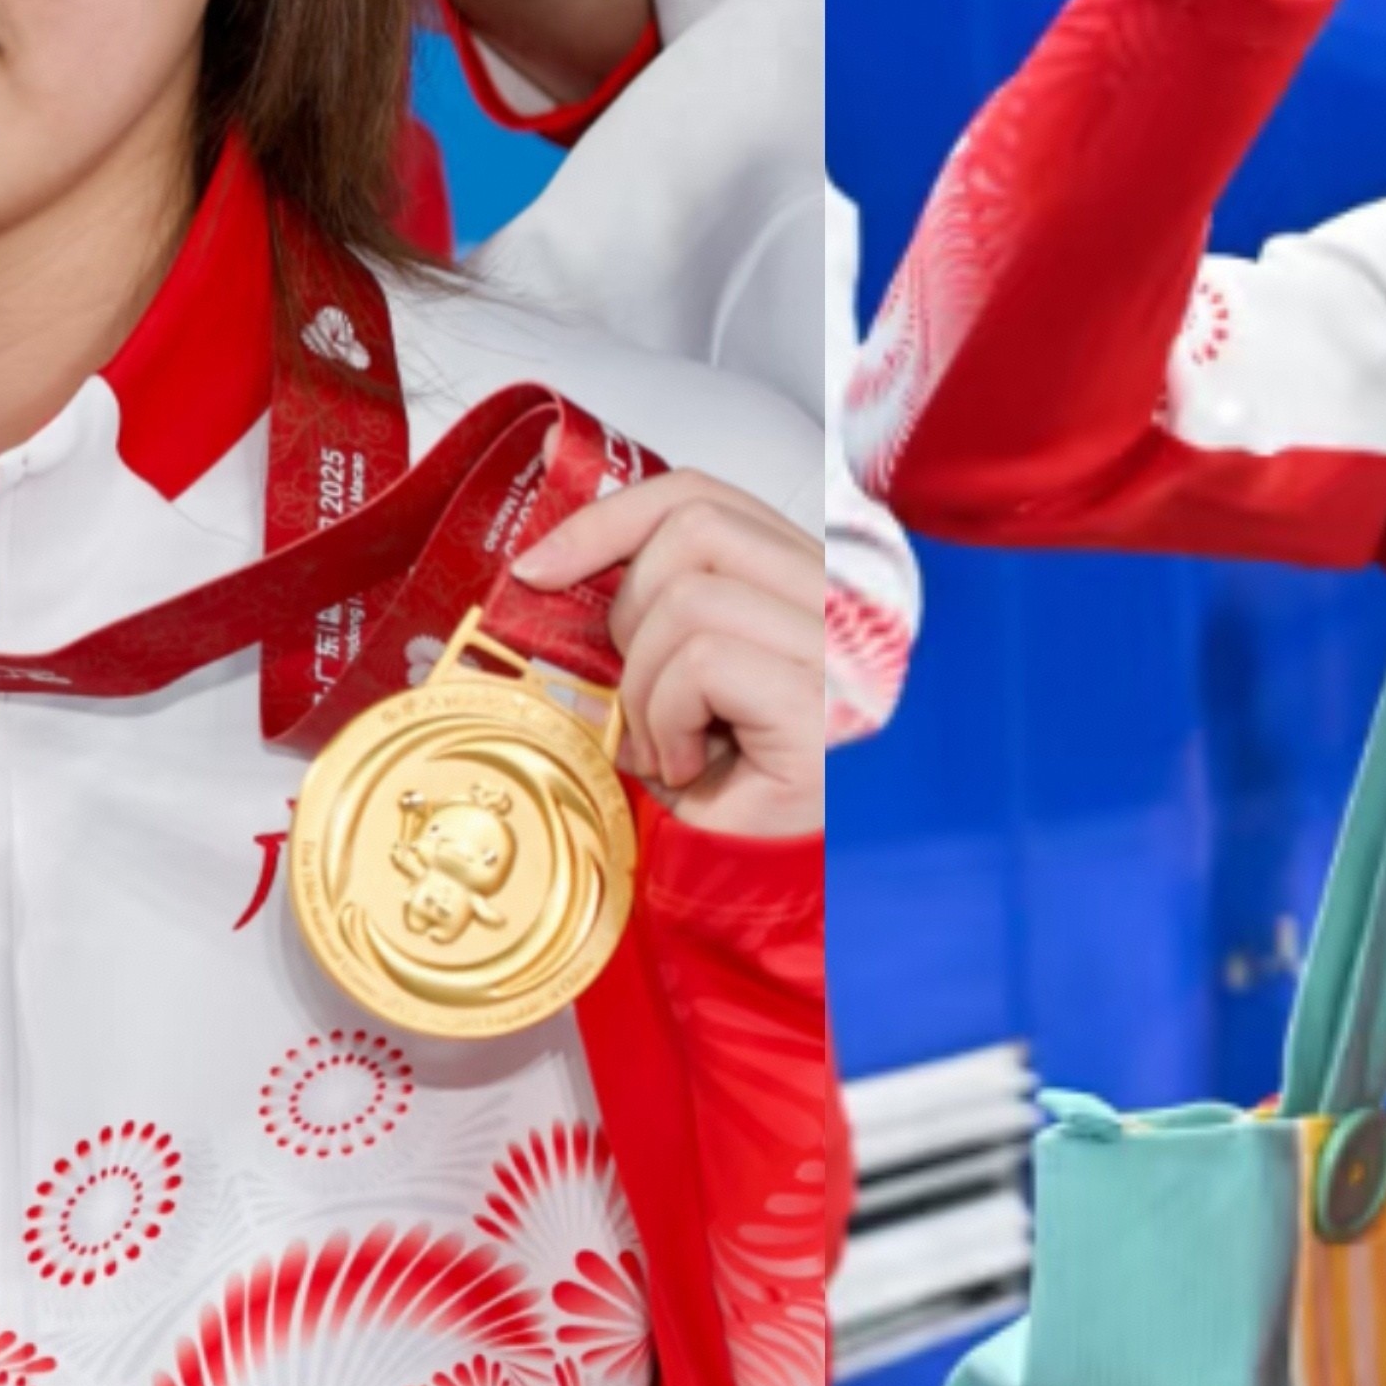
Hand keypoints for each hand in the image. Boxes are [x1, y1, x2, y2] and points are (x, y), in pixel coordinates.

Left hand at [511, 473, 825, 843]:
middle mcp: (844, 601)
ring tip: (675, 744)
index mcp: (810, 582)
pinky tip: (692, 766)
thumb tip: (553, 577)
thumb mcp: (685, 689)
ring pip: (688, 599)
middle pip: (694, 529)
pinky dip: (670, 721)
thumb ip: (648, 623)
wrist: (799, 889)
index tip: (541, 566)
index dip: (610, 519)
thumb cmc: (747, 797)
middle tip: (643, 695)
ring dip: (648, 686)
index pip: (704, 496)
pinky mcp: (823, 701)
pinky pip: (701, 664)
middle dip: (629, 613)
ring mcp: (843, 648)